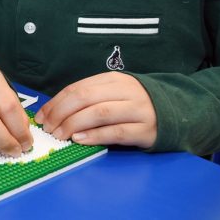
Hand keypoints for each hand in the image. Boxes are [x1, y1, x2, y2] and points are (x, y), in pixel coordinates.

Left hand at [34, 72, 156, 147]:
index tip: (42, 116)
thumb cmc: (135, 104)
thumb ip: (88, 98)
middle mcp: (125, 91)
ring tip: (60, 135)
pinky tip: (80, 140)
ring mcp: (137, 110)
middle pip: (85, 98)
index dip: (56, 103)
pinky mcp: (146, 130)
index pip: (77, 88)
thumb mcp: (112, 93)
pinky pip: (116, 132)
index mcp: (112, 80)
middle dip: (61, 113)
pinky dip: (95, 136)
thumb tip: (54, 111)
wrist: (177, 112)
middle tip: (48, 128)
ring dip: (74, 124)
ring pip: (99, 113)